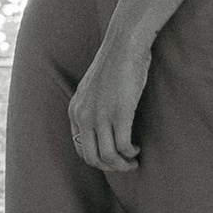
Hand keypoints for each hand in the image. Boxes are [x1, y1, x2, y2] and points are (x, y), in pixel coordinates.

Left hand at [68, 23, 152, 176]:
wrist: (124, 45)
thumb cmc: (115, 64)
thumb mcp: (94, 88)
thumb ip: (92, 107)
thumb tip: (102, 127)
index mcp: (75, 111)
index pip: (79, 148)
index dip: (97, 158)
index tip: (112, 158)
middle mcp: (83, 116)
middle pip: (92, 158)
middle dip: (110, 167)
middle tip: (125, 165)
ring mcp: (101, 115)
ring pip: (108, 156)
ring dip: (123, 165)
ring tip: (133, 161)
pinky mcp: (120, 113)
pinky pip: (123, 146)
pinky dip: (131, 153)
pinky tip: (137, 149)